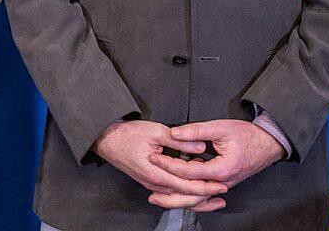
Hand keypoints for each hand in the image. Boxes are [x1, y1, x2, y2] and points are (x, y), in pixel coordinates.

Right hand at [93, 121, 227, 211]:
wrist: (105, 140)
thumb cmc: (127, 135)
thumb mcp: (155, 132)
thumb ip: (179, 140)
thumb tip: (200, 147)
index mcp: (156, 174)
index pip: (187, 186)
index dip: (206, 186)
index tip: (221, 184)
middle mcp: (153, 184)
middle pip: (184, 197)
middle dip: (205, 196)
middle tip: (222, 192)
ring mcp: (150, 185)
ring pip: (177, 197)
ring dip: (196, 197)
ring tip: (213, 196)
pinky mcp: (148, 182)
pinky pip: (170, 193)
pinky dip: (184, 193)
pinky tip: (193, 190)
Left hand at [148, 119, 285, 203]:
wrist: (268, 144)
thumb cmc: (247, 135)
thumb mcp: (220, 127)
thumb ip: (196, 130)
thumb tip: (174, 132)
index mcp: (221, 170)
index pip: (188, 171)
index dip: (168, 165)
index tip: (153, 158)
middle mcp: (222, 182)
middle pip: (191, 193)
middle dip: (169, 192)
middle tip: (149, 188)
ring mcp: (223, 185)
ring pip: (198, 198)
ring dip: (178, 198)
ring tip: (158, 196)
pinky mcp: (223, 183)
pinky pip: (204, 194)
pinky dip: (190, 196)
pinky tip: (177, 193)